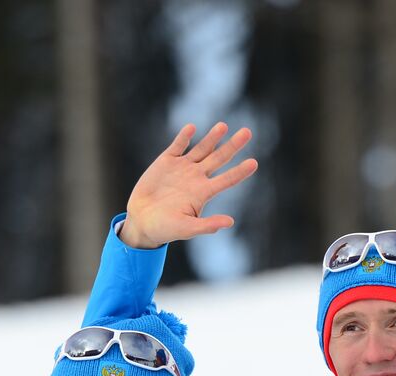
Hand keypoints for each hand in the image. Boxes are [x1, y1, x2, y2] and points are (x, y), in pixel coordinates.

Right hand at [119, 121, 257, 248]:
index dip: (240, 172)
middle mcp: (196, 177)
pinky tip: (191, 128)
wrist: (142, 221)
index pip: (227, 180)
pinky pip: (178, 145)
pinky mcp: (166, 161)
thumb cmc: (166, 229)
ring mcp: (182, 168)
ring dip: (213, 137)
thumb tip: (230, 222)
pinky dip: (184, 137)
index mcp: (203, 193)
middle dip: (232, 146)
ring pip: (202, 148)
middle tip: (247, 132)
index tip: (254, 163)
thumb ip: (207, 225)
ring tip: (224, 126)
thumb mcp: (187, 229)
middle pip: (219, 158)